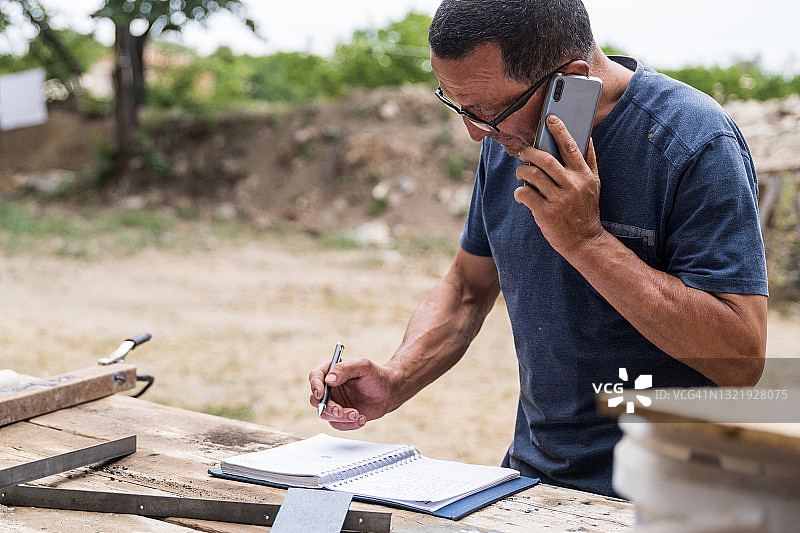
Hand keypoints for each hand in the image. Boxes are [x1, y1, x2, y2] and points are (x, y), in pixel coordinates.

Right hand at [308, 357, 394, 430]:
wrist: (388, 393)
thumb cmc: (376, 376)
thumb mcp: (363, 366)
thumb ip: (345, 369)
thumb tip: (329, 380)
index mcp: (331, 371)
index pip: (315, 376)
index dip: (315, 385)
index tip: (321, 394)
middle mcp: (330, 387)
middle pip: (316, 399)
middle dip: (327, 408)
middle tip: (340, 411)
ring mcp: (334, 402)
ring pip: (326, 414)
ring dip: (340, 417)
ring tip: (357, 414)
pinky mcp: (341, 415)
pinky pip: (337, 424)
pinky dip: (349, 424)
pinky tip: (361, 419)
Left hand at [514, 114, 603, 256]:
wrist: (584, 240)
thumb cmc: (586, 209)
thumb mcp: (593, 184)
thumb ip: (590, 161)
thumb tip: (587, 136)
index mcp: (584, 175)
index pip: (571, 147)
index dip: (559, 130)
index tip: (550, 119)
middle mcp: (572, 185)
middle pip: (545, 160)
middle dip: (529, 153)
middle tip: (523, 153)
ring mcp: (559, 199)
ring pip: (532, 176)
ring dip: (521, 172)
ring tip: (521, 174)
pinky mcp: (546, 213)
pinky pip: (525, 194)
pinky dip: (519, 192)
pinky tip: (522, 194)